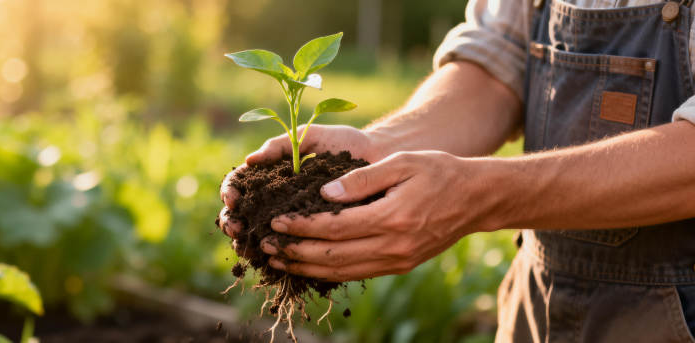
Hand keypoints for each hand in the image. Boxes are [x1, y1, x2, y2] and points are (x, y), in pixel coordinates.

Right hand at [218, 124, 383, 248]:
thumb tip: (250, 161)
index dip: (231, 192)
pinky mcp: (315, 238)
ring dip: (250, 245)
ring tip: (250, 247)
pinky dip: (282, 258)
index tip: (233, 199)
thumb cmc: (343, 143)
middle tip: (237, 228)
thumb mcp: (310, 137)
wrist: (379, 160)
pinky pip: (293, 252)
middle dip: (234, 223)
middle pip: (243, 215)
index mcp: (271, 175)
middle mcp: (278, 200)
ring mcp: (295, 221)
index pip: (239, 185)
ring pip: (262, 237)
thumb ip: (281, 144)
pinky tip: (276, 261)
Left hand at [258, 151, 499, 281]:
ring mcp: (398, 260)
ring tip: (279, 263)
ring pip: (343, 271)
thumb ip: (362, 178)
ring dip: (307, 269)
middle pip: (333, 256)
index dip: (301, 227)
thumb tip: (325, 193)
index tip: (276, 222)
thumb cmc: (438, 171)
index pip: (333, 227)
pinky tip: (311, 267)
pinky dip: (331, 273)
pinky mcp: (400, 265)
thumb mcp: (401, 163)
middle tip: (266, 247)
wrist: (476, 198)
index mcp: (391, 217)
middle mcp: (393, 246)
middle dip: (295, 253)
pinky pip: (359, 273)